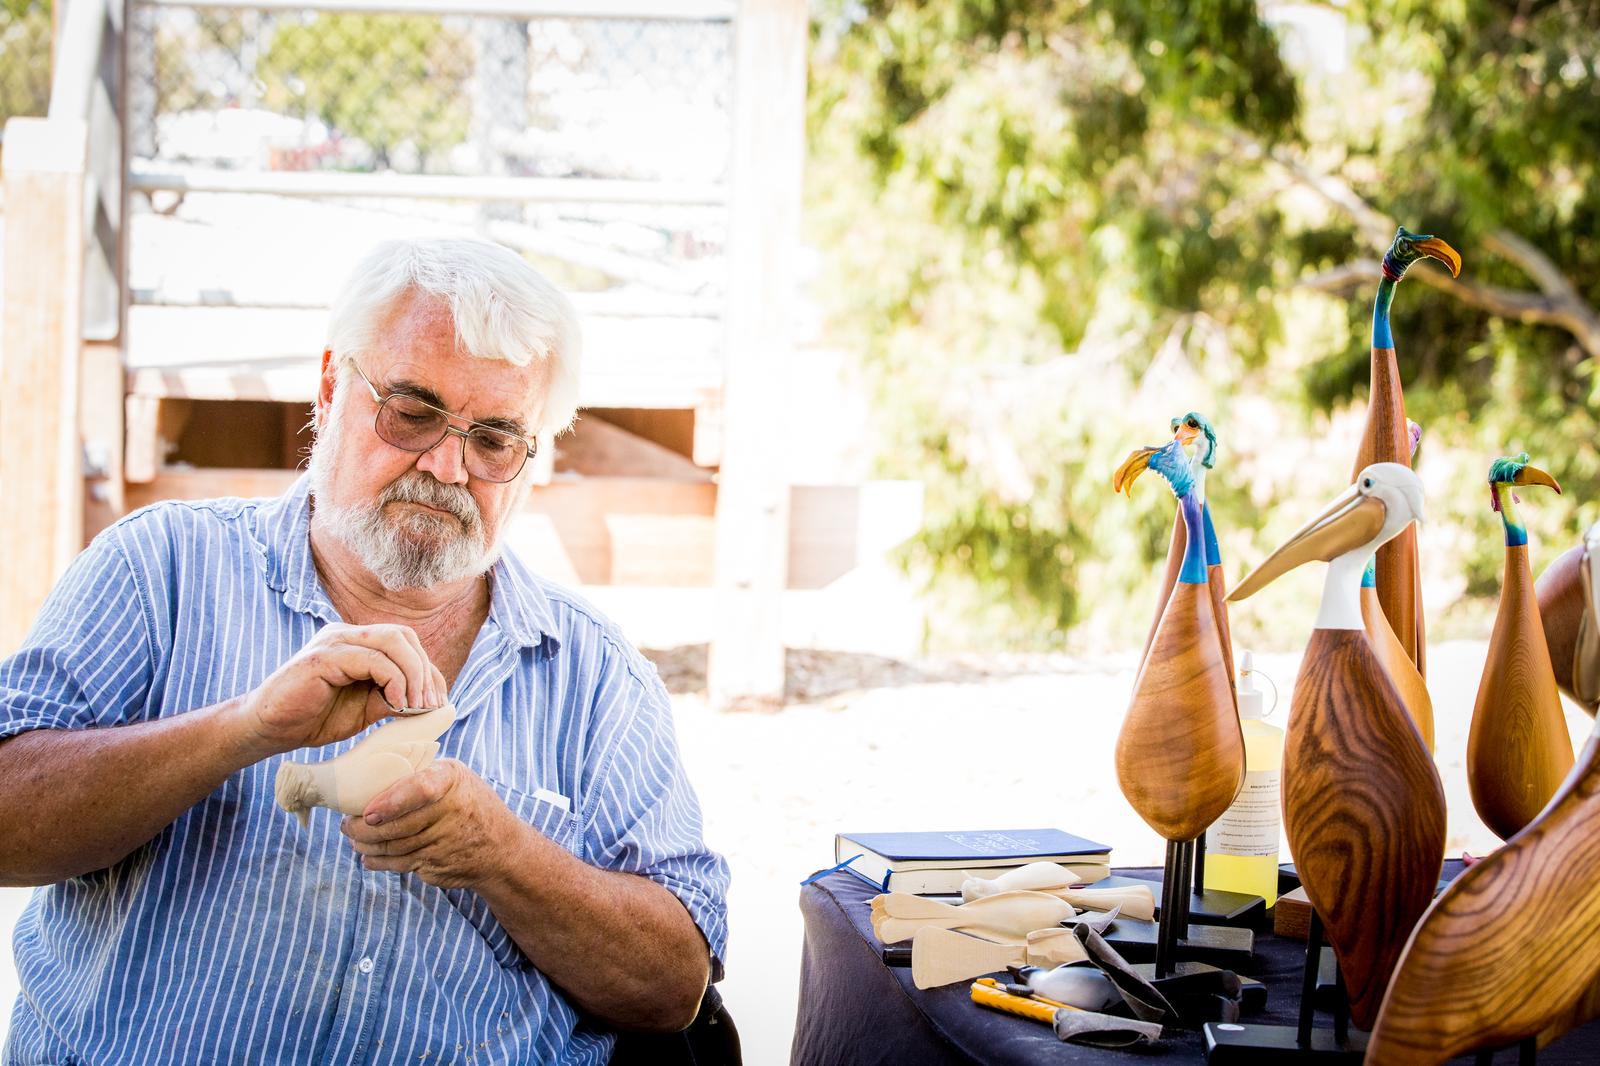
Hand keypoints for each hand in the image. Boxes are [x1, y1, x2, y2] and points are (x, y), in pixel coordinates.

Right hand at [239, 623, 446, 757]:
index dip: (428, 670)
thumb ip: (392, 697)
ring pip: (393, 641)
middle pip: (404, 636)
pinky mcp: (323, 657)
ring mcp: (334, 641)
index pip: (406, 643)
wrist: (269, 730)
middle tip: (431, 704)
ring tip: (417, 705)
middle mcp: (346, 634)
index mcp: (357, 643)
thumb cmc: (314, 718)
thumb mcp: (365, 708)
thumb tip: (429, 701)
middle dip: (426, 670)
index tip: (439, 701)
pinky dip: (394, 679)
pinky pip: (372, 659)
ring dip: (414, 674)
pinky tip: (397, 702)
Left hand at [341, 760, 523, 891]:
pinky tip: (368, 856)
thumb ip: (421, 775)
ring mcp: (443, 844)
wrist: (501, 848)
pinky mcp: (436, 867)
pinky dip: (378, 862)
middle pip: (396, 825)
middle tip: (345, 824)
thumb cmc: (470, 803)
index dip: (391, 802)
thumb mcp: (455, 777)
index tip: (368, 812)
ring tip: (353, 838)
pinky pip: (400, 865)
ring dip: (365, 845)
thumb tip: (371, 777)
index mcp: (452, 781)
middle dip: (362, 829)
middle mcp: (450, 813)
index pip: (420, 790)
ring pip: (392, 848)